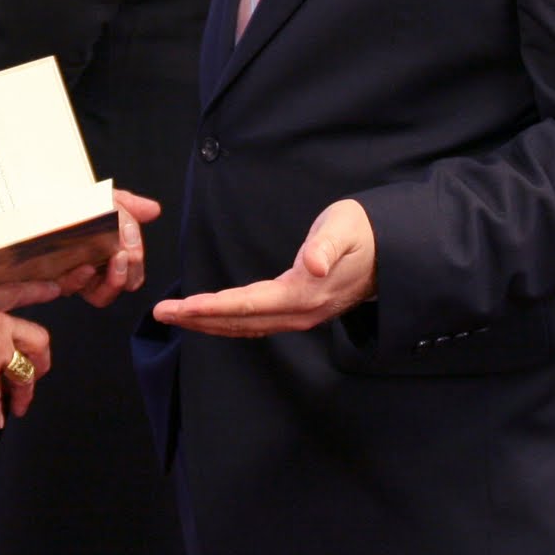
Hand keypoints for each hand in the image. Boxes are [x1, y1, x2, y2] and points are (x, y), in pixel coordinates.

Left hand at [60, 189, 158, 308]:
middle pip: (122, 285)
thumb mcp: (103, 198)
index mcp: (107, 254)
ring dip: (114, 280)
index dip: (135, 267)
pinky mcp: (50, 279)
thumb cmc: (69, 203)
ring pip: (102, 295)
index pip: (132, 272)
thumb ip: (129, 206)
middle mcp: (93, 269)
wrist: (32, 199)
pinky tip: (86, 266)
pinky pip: (71, 289)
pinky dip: (81, 279)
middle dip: (129, 273)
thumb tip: (153, 210)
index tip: (133, 249)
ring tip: (116, 258)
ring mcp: (73, 276)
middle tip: (127, 255)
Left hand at [153, 198, 376, 336]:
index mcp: (305, 292)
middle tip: (162, 313)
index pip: (249, 304)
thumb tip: (313, 267)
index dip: (212, 308)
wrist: (393, 250)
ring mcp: (302, 315)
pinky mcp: (301, 311)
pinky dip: (229, 323)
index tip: (181, 308)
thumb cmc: (363, 231)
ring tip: (176, 317)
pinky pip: (258, 323)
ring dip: (210, 324)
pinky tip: (212, 319)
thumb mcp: (344, 229)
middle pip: (241, 321)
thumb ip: (326, 247)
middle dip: (199, 319)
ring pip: (247, 326)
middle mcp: (301, 311)